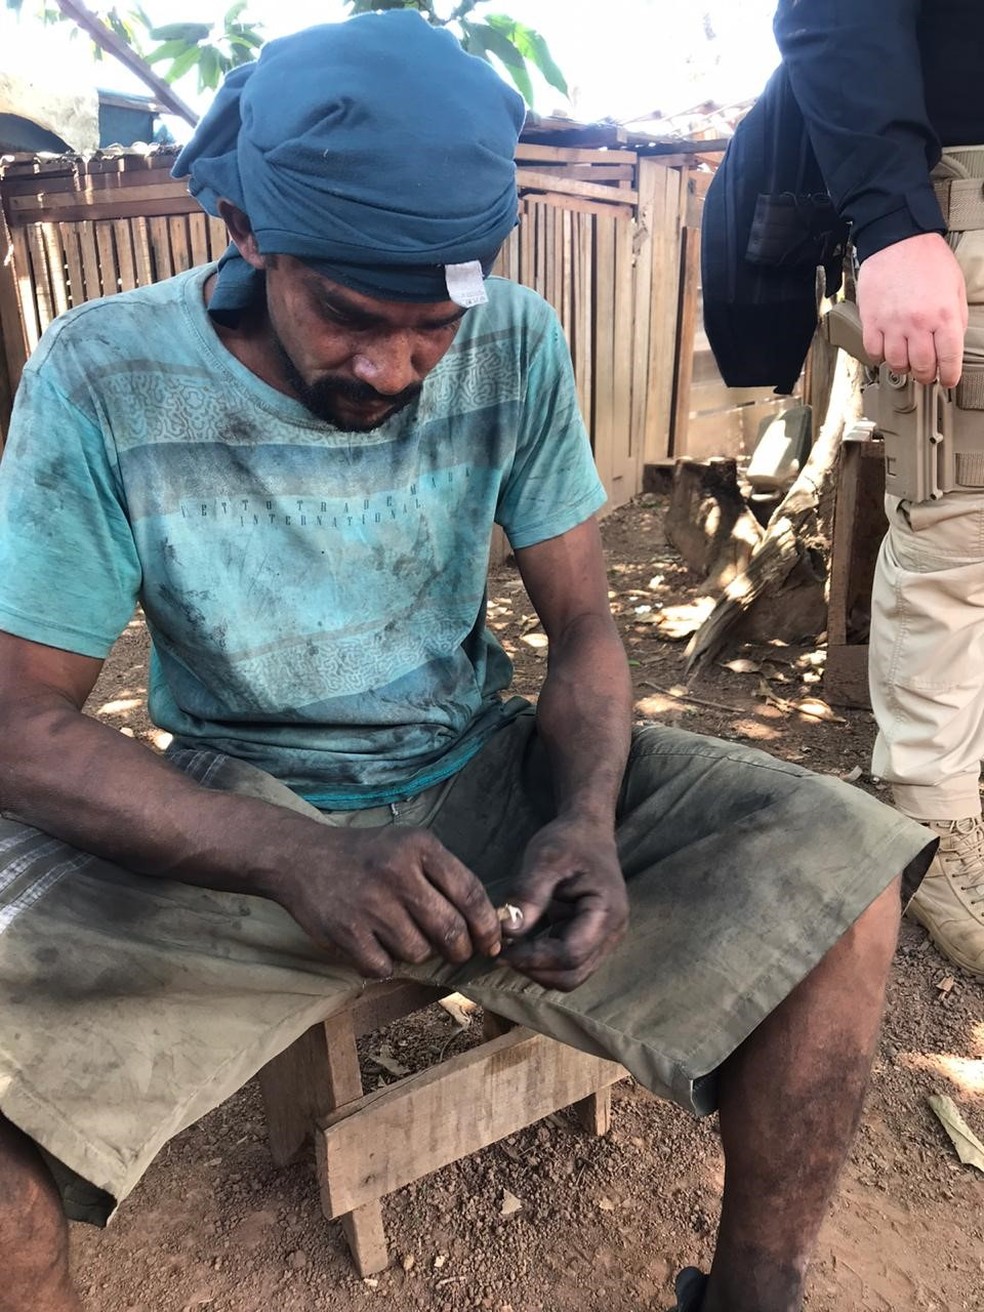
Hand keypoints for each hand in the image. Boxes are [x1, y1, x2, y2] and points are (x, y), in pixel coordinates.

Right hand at [277, 826, 500, 977]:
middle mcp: (397, 873)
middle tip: (457, 952)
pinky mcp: (346, 932)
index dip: (488, 926)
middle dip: (460, 949)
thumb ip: (446, 876)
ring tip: (401, 935)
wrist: (302, 857)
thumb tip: (487, 923)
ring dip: (417, 952)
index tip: (492, 943)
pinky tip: (375, 944)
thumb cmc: (367, 855)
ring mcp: (370, 904)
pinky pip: (385, 967)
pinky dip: (384, 963)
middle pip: (450, 930)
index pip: (470, 893)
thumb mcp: (409, 845)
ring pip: (419, 952)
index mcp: (419, 847)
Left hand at [501, 816, 628, 990]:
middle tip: (502, 954)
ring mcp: (604, 938)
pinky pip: (567, 962)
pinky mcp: (591, 938)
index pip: (571, 954)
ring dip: (538, 968)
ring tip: (510, 949)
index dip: (534, 958)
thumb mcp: (545, 858)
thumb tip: (508, 932)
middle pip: (572, 974)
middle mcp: (611, 932)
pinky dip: (543, 960)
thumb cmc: (569, 840)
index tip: (502, 951)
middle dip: (535, 970)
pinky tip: (521, 944)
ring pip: (570, 974)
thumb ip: (530, 895)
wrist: (588, 830)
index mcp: (606, 912)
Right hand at [857, 233, 967, 386]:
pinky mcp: (872, 321)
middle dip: (926, 375)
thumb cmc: (927, 258)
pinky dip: (880, 356)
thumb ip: (955, 318)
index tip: (947, 380)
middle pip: (922, 367)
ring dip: (903, 367)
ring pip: (896, 364)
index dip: (949, 376)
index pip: (949, 359)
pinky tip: (887, 349)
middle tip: (926, 373)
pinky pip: (874, 352)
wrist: (898, 238)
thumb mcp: (955, 286)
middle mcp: (918, 323)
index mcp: (943, 315)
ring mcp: (892, 324)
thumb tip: (952, 342)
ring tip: (906, 361)